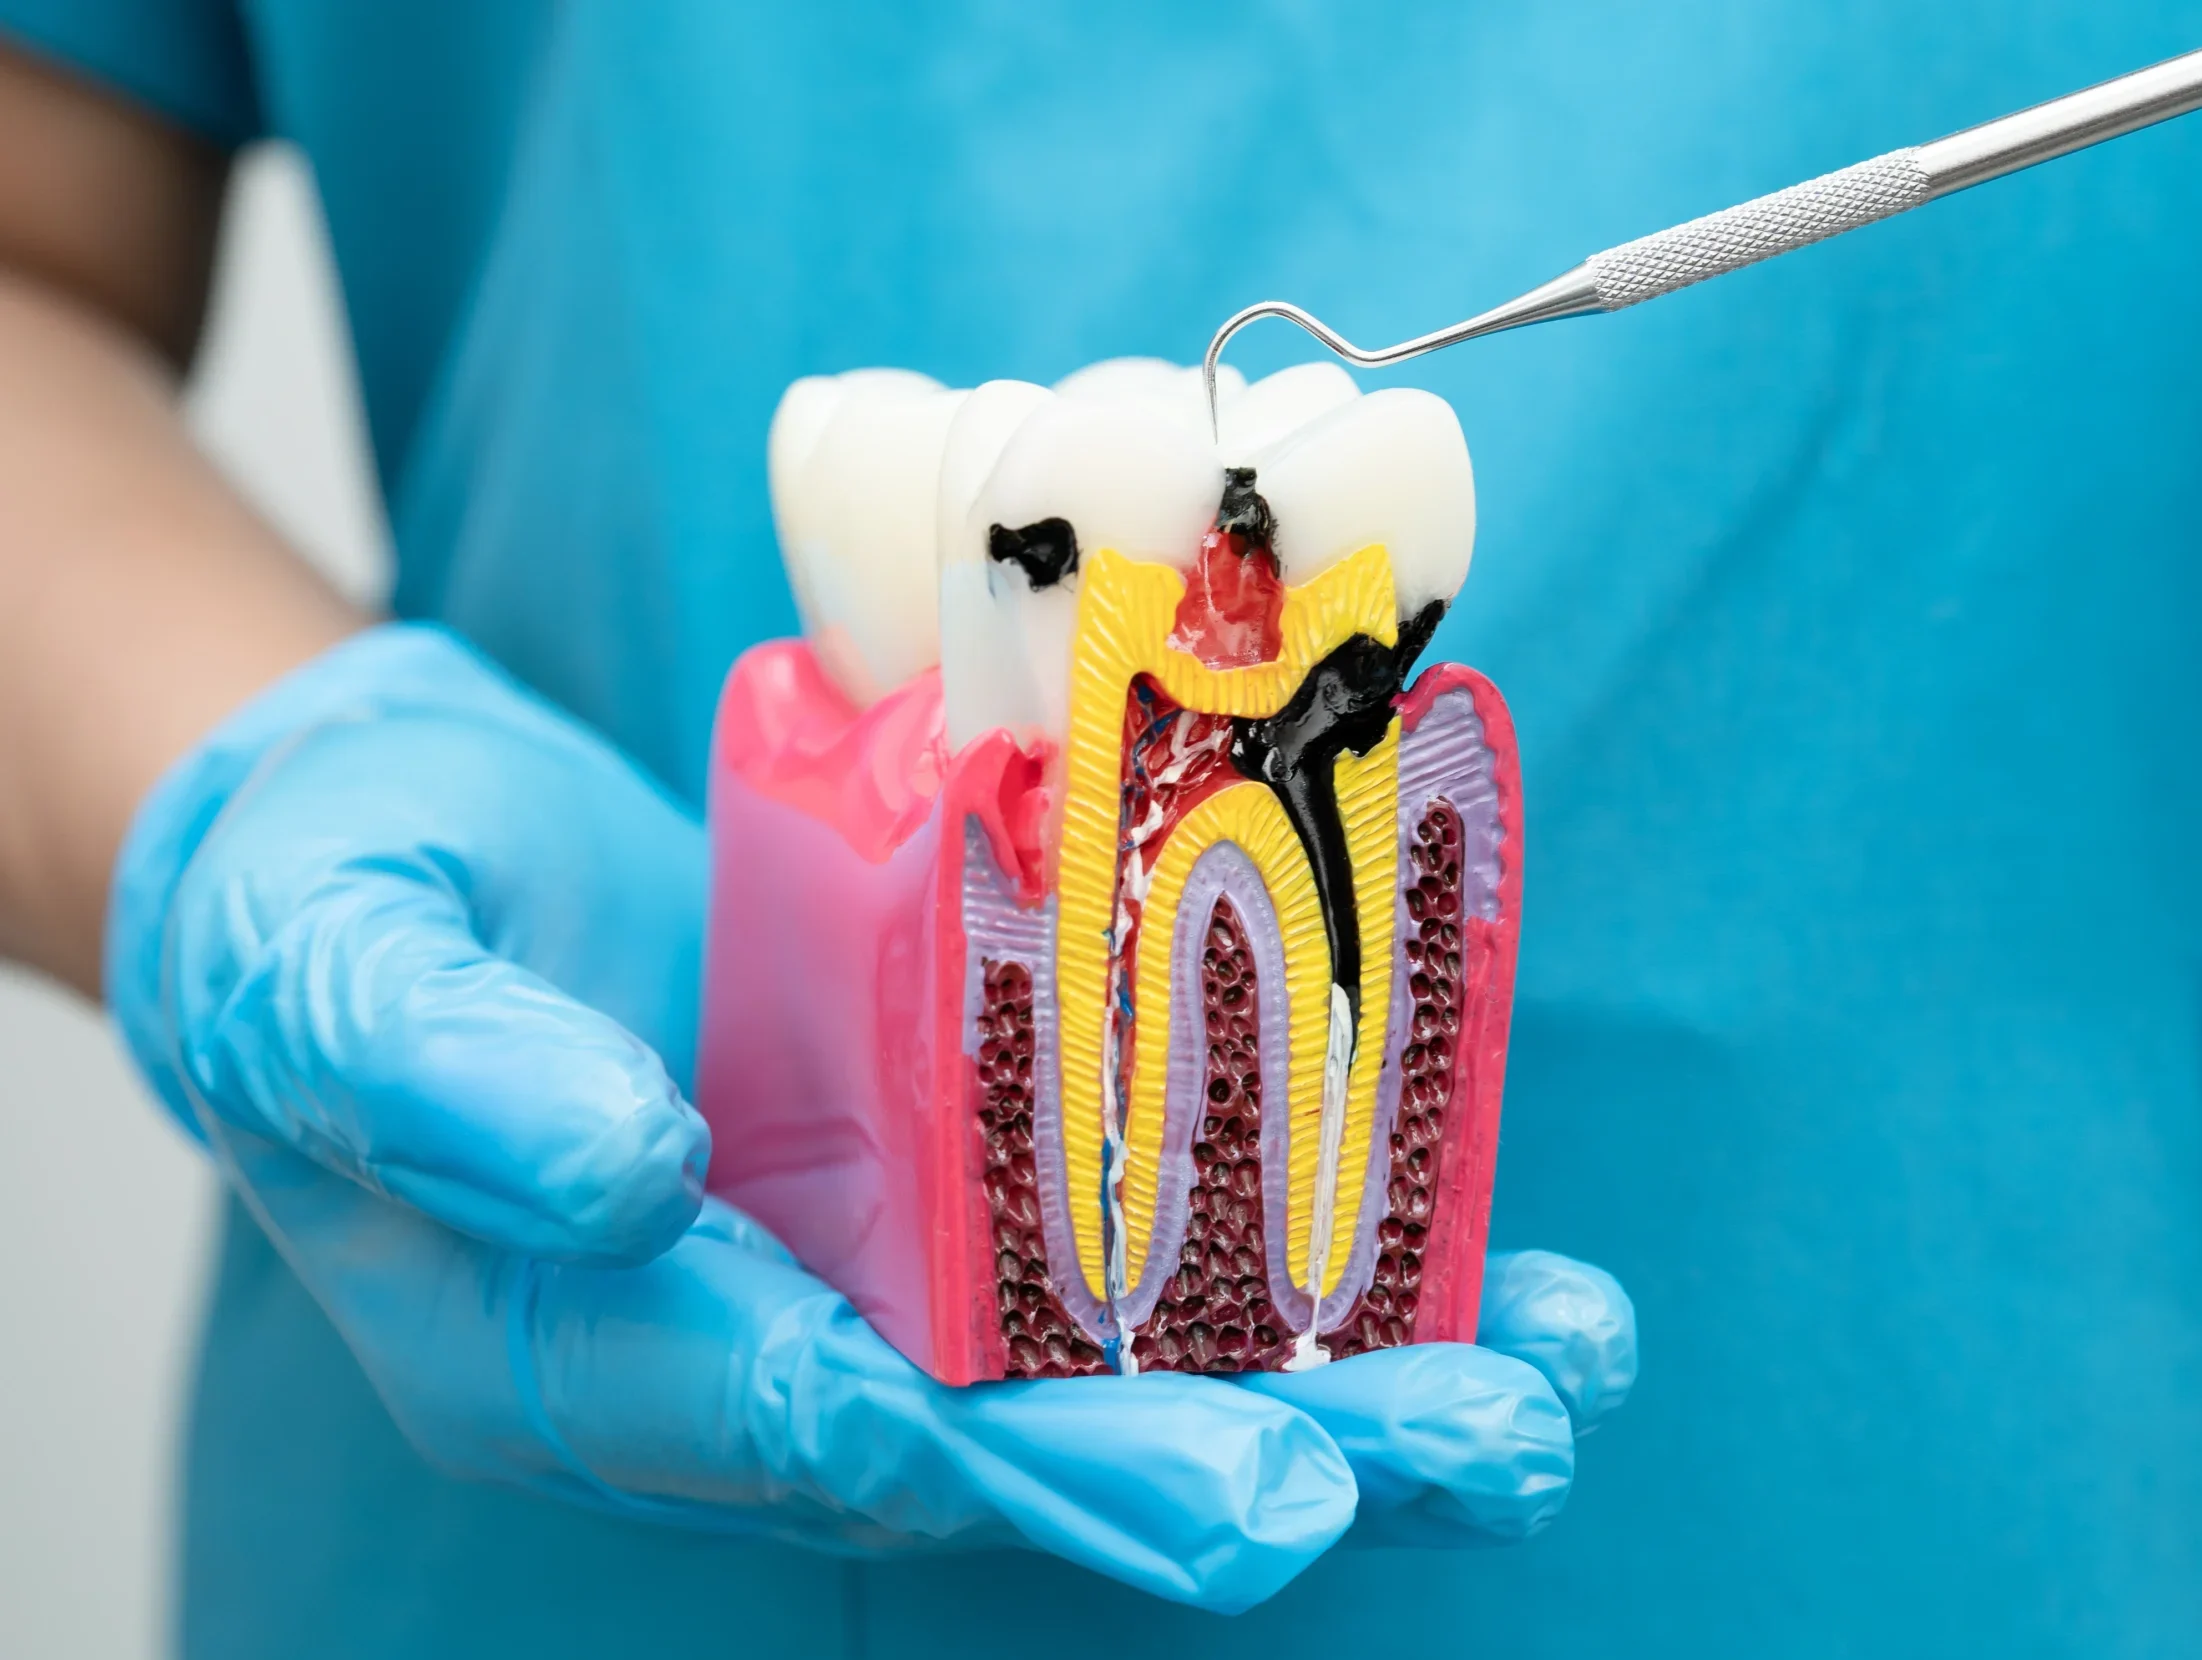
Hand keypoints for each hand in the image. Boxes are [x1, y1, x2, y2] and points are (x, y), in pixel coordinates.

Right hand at [107, 623, 1635, 1611]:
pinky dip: (1328, 1250)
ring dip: (1338, 1397)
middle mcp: (766, 1342)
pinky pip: (1160, 1235)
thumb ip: (448, 1078)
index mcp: (595, 1348)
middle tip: (1410, 1484)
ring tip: (1537, 1401)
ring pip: (1123, 1369)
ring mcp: (887, 1258)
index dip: (966, 1453)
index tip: (1174, 1483)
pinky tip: (1499, 1264)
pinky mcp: (974, 1159)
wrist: (416, 858)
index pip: (785, 1423)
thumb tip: (626, 1174)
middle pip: (1004, 1441)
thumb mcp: (333, 981)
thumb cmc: (334, 918)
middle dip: (1198, 1474)